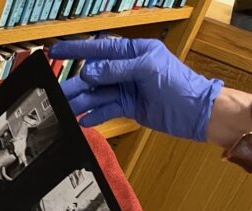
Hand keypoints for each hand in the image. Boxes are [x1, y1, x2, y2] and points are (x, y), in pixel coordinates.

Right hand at [49, 38, 222, 141]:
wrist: (195, 112)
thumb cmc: (180, 84)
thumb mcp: (147, 69)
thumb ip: (116, 69)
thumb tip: (90, 71)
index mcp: (134, 52)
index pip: (100, 48)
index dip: (77, 50)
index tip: (56, 52)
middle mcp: (128, 69)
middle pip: (94, 75)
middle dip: (74, 84)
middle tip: (56, 92)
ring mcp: (127, 88)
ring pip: (97, 94)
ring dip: (82, 102)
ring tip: (67, 109)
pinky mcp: (128, 106)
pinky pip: (106, 109)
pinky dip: (96, 115)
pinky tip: (86, 120)